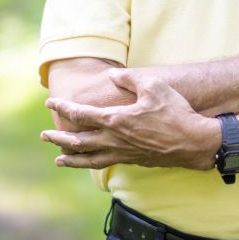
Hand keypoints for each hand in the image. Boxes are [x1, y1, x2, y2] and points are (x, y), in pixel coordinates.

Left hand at [41, 68, 218, 169]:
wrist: (194, 142)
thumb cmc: (175, 112)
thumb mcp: (153, 86)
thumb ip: (129, 78)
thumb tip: (112, 74)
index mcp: (116, 120)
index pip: (81, 114)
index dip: (63, 108)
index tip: (50, 102)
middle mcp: (115, 140)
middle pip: (78, 141)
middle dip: (58, 138)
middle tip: (44, 136)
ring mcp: (123, 153)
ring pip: (89, 159)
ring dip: (71, 159)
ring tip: (58, 160)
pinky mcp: (133, 161)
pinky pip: (105, 164)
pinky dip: (91, 165)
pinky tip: (89, 164)